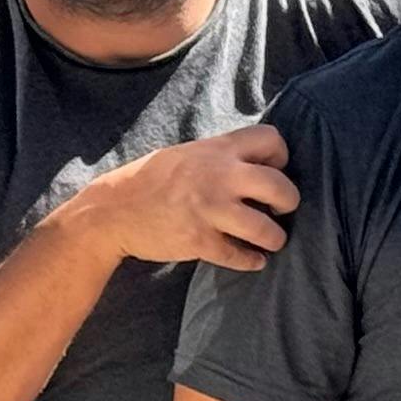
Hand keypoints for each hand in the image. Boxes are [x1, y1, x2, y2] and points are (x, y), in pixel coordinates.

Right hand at [75, 126, 299, 271]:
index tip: (272, 171)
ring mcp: (210, 210)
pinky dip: (252, 261)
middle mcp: (219, 176)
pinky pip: (240, 256)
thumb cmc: (148, 180)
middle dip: (289, 202)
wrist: (111, 211)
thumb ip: (219, 156)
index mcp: (216, 149)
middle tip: (280, 210)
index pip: (272, 140)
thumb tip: (255, 164)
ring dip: (275, 238)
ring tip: (270, 240)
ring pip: (267, 229)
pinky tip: (253, 260)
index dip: (280, 158)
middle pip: (281, 187)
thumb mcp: (185, 154)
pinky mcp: (199, 241)